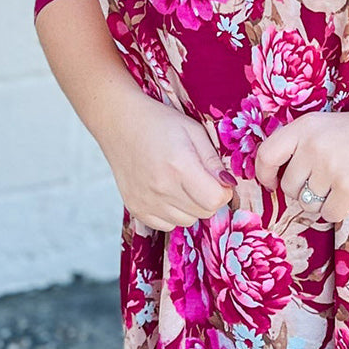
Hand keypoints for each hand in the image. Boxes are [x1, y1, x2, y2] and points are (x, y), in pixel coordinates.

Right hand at [100, 95, 236, 230]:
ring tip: (181, 182)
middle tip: (199, 177)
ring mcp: (146, 202)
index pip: (215, 200)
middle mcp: (161, 188)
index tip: (219, 179)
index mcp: (179, 166)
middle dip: (209, 198)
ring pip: (187, 221)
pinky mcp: (136, 209)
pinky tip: (167, 192)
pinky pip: (167, 225)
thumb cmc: (158, 123)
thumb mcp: (194, 131)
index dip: (224, 191)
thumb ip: (213, 160)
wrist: (119, 123)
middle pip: (204, 212)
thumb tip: (229, 184)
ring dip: (191, 207)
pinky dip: (172, 213)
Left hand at [253, 108, 348, 224]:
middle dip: (305, 193)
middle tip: (330, 183)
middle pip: (289, 187)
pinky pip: (329, 215)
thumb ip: (303, 147)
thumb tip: (278, 181)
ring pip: (308, 204)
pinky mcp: (347, 188)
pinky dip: (341, 210)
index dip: (264, 174)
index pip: (266, 154)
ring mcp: (329, 167)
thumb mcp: (330, 128)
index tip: (272, 184)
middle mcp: (313, 145)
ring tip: (348, 183)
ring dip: (325, 202)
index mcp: (305, 126)